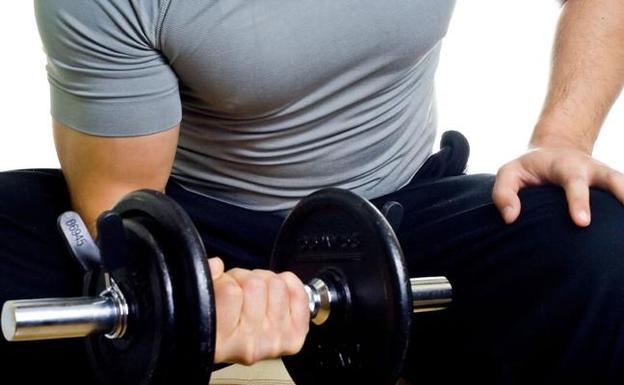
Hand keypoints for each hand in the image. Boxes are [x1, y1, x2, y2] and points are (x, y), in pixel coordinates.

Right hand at [207, 258, 309, 364]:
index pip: (231, 291)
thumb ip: (204, 281)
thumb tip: (216, 266)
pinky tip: (275, 295)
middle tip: (240, 291)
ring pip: (277, 284)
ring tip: (254, 295)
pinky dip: (289, 285)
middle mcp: (249, 344)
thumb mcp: (200, 303)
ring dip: (265, 282)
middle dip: (245, 279)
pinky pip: (299, 293)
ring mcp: (274, 341)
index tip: (222, 287)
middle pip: (256, 284)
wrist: (236, 345)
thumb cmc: (218, 325)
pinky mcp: (294, 336)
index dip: (225, 280)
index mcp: (220, 339)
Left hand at [492, 146, 623, 226]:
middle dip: (623, 194)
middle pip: (613, 179)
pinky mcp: (615, 189)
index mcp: (566, 166)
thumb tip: (511, 218)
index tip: (583, 222)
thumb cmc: (529, 169)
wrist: (555, 152)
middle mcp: (593, 170)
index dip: (579, 201)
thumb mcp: (510, 173)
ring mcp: (608, 179)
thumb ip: (504, 193)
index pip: (574, 183)